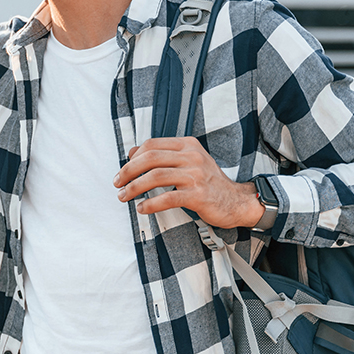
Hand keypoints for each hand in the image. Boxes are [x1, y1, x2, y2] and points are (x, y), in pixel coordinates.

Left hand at [113, 137, 263, 228]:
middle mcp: (191, 156)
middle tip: (118, 183)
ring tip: (125, 196)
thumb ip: (164, 155)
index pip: (152, 145)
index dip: (133, 158)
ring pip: (155, 176)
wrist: (236, 200)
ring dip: (135, 188)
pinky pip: (168, 198)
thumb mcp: (189, 160)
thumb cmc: (209, 182)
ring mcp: (195, 175)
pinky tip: (142, 208)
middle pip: (150, 158)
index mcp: (187, 145)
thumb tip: (133, 153)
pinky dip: (150, 203)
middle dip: (128, 171)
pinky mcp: (198, 195)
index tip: (123, 170)